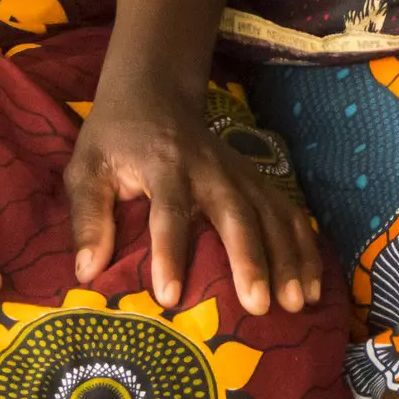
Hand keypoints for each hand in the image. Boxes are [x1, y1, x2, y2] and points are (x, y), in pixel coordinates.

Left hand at [66, 83, 320, 316]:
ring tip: (296, 303)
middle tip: (258, 305)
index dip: (169, 253)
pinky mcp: (256, 179)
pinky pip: (288, 212)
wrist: (154, 93)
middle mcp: (210, 168)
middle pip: (236, 213)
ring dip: (288, 258)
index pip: (169, 211)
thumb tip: (88, 272)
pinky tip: (311, 285)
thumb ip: (87, 217)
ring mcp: (239, 173)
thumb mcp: (87, 169)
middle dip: (250, 260)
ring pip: (272, 214)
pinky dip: (305, 247)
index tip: (169, 297)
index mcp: (164, 165)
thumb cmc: (115, 140)